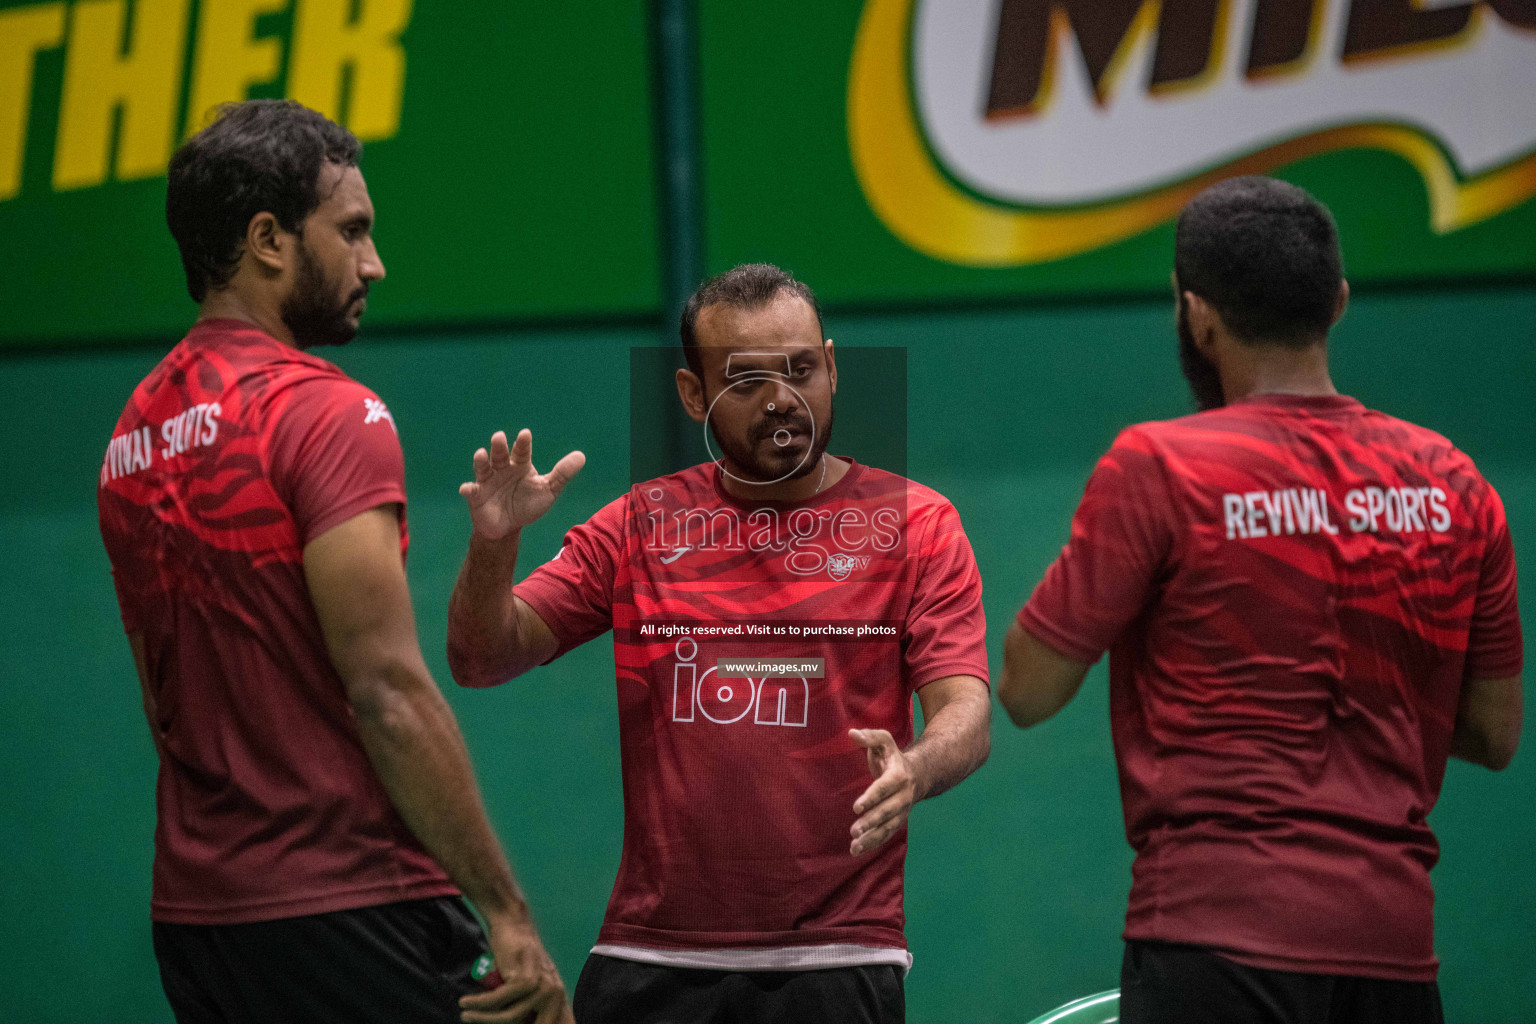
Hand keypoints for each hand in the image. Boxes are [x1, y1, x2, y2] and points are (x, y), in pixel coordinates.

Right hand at [458, 914, 571, 1023]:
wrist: (513, 923)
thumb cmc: (517, 957)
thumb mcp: (530, 984)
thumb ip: (530, 1006)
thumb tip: (521, 1022)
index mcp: (558, 998)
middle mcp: (554, 994)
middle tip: (477, 1021)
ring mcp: (541, 987)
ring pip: (509, 1018)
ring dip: (482, 1019)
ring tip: (466, 1016)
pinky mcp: (523, 980)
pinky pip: (496, 1001)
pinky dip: (477, 1004)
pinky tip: (465, 1004)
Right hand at [460, 429, 584, 540]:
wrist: (508, 526)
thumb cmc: (527, 503)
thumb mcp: (548, 490)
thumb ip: (562, 474)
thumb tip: (582, 456)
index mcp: (520, 465)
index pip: (522, 451)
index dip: (523, 443)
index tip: (525, 434)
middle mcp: (502, 469)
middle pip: (500, 455)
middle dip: (499, 446)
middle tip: (499, 437)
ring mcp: (487, 481)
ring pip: (483, 468)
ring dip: (481, 461)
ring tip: (480, 454)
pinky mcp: (476, 495)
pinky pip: (471, 491)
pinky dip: (467, 489)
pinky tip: (466, 489)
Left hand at [848, 728, 918, 855]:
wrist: (918, 775)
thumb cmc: (893, 757)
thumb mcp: (884, 741)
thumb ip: (869, 736)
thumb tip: (852, 734)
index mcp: (899, 775)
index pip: (885, 787)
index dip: (872, 797)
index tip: (856, 807)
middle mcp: (903, 795)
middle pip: (888, 811)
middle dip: (871, 821)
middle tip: (854, 830)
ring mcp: (902, 810)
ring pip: (888, 827)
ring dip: (872, 838)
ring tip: (854, 847)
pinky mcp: (897, 821)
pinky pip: (887, 834)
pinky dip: (874, 843)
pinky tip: (858, 850)